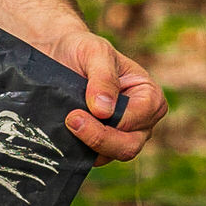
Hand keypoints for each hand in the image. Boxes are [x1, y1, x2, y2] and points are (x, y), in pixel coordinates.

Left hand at [38, 27, 167, 164]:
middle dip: (99, 138)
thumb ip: (103, 78)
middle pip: (129, 145)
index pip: (140, 118)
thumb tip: (104, 111)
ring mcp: (120, 134)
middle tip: (70, 121)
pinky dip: (78, 151)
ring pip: (111, 155)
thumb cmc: (82, 49)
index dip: (115, 121)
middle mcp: (140, 120)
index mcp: (148, 96)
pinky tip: (61, 136)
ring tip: (64, 125)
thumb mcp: (94, 52)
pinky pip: (93, 157)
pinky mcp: (98, 143)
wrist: (56, 54)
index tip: (80, 112)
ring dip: (86, 145)